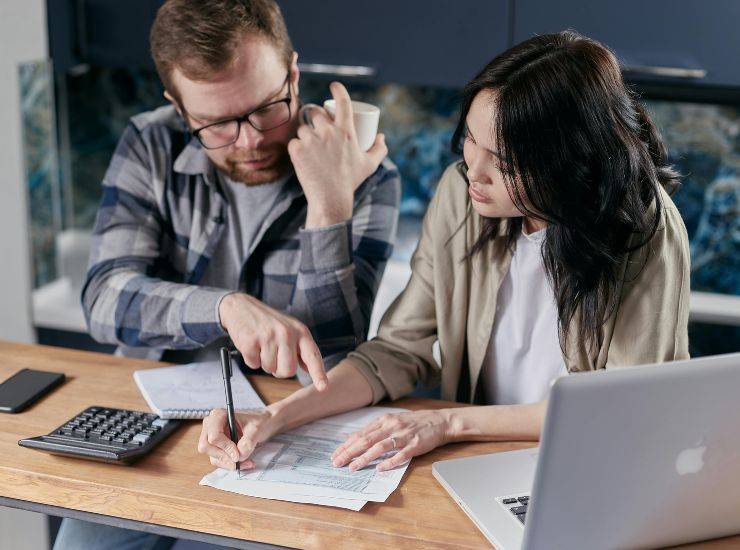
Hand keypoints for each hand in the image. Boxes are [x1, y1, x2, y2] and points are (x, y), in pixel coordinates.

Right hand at [197, 408, 281, 469]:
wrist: (262, 425)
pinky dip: (230, 464)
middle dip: (224, 456)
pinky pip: (218, 461)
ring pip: (212, 456)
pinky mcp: (216, 448)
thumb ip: (248, 441)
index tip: (238, 454)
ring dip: (229, 463)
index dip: (225, 447)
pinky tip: (244, 463)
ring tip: (247, 462)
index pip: (214, 436)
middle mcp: (210, 426)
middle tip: (239, 461)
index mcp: (218, 415)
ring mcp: (211, 438)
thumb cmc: (258, 422)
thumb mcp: (256, 429)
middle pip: (206, 447)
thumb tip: (239, 455)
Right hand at [219, 292, 327, 389]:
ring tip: (262, 345)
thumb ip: (300, 348)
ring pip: (270, 369)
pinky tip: (252, 344)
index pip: (312, 355)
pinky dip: (251, 359)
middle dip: (279, 370)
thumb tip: (308, 369)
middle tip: (274, 355)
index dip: (318, 374)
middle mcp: (287, 333)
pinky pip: (253, 365)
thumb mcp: (290, 329)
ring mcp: (268, 336)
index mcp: (300, 331)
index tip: (324, 388)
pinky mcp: (251, 341)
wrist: (241, 306)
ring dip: (264, 362)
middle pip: (288, 371)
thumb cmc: (268, 322)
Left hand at [288, 81, 387, 227]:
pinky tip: (301, 155)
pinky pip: (294, 142)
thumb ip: (379, 149)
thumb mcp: (370, 165)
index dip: (338, 89)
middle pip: (316, 113)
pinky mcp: (297, 150)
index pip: (343, 102)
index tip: (334, 86)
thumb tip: (381, 136)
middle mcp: (328, 132)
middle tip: (316, 127)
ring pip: (303, 128)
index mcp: (346, 131)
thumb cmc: (351, 181)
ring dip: (305, 133)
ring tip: (310, 146)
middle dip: (315, 117)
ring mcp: (311, 140)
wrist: (330, 199)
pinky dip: (296, 147)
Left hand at [331, 409, 451, 471]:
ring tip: (353, 467)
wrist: (439, 421)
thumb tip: (355, 439)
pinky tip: (380, 469)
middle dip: (349, 452)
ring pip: (380, 447)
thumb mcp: (392, 421)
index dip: (346, 445)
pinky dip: (389, 462)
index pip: (360, 434)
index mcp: (384, 420)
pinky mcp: (415, 444)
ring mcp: (403, 435)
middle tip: (337, 463)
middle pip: (366, 440)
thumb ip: (375, 429)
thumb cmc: (413, 422)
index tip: (335, 455)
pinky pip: (401, 454)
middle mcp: (391, 426)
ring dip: (365, 458)